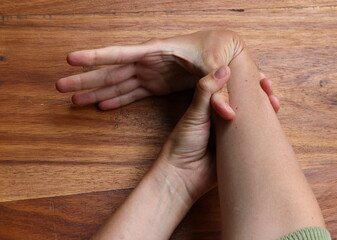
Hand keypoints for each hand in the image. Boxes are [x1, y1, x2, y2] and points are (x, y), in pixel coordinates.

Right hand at [56, 30, 279, 118]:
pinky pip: (132, 91)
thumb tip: (228, 114)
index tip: (71, 59)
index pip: (120, 53)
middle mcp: (149, 62)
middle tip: (60, 86)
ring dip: (95, 90)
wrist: (223, 50)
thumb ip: (218, 90)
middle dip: (86, 79)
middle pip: (110, 70)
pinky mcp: (156, 83)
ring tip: (73, 99)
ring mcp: (151, 73)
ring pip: (117, 82)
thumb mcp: (216, 67)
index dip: (95, 56)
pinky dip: (117, 98)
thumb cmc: (218, 51)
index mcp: (157, 51)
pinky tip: (102, 105)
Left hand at [155, 66, 278, 200]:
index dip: (243, 81)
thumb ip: (206, 92)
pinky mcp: (238, 149)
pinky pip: (253, 138)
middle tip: (269, 88)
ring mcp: (231, 134)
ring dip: (264, 110)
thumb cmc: (182, 144)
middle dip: (258, 94)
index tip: (255, 74)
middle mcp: (222, 118)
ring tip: (274, 103)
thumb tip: (224, 68)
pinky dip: (264, 131)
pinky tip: (273, 124)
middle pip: (244, 102)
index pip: (230, 89)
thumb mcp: (194, 114)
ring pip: (251, 119)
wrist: (182, 176)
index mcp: (210, 107)